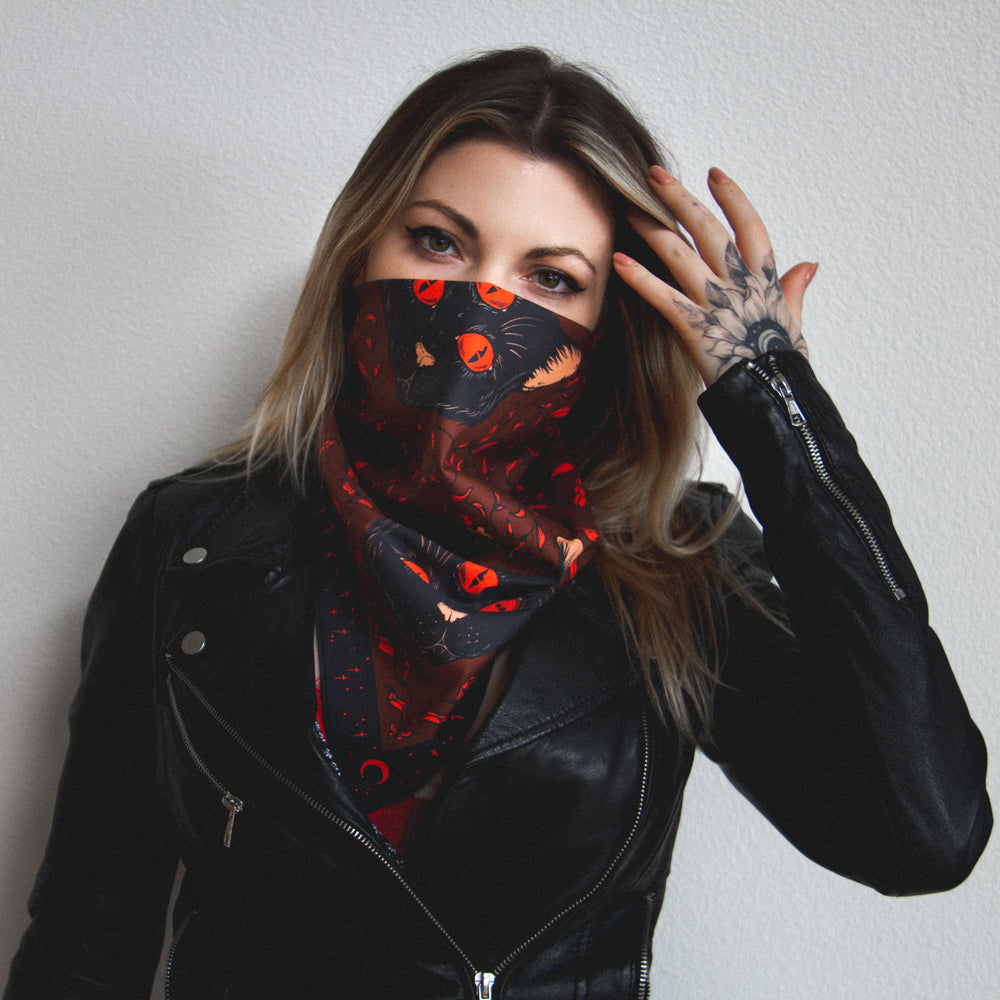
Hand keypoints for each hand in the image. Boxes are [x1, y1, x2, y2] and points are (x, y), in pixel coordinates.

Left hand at [613, 166, 813, 385]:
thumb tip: (809, 264)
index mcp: (766, 281)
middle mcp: (741, 285)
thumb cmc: (782, 367)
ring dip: (652, 229)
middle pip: (709, 230)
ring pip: (681, 256)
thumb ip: (793, 290)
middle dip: (680, 199)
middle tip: (654, 175)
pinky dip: (640, 278)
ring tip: (629, 207)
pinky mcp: (696, 328)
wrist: (776, 401)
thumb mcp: (793, 324)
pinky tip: (619, 260)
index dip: (733, 198)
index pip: (751, 227)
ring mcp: (718, 305)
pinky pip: (663, 297)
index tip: (714, 174)